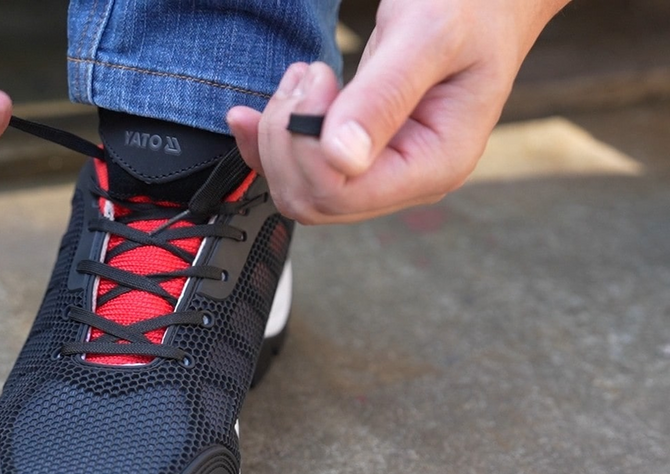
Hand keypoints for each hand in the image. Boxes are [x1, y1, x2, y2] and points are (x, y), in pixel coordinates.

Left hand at [227, 0, 570, 223]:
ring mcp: (380, 170)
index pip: (341, 194)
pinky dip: (268, 144)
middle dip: (288, 141)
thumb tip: (342, 159)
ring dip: (280, 136)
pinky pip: (298, 172)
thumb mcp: (429, 34)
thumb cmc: (473, 3)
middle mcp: (406, 179)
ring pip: (298, 189)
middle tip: (309, 77)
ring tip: (305, 78)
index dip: (307, 145)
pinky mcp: (357, 154)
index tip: (319, 81)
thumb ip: (384, 96)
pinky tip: (253, 114)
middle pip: (312, 201)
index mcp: (435, 164)